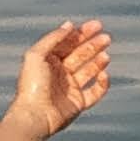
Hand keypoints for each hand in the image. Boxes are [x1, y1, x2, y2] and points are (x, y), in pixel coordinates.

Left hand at [10, 20, 112, 135]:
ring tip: (106, 55)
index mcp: (49, 61)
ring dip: (99, 61)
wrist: (35, 115)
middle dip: (94, 45)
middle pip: (81, 55)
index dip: (83, 33)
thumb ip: (53, 38)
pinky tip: (104, 75)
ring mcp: (70, 88)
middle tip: (106, 37)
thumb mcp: (36, 55)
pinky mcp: (79, 102)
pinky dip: (102, 84)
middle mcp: (60, 73)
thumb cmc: (32, 85)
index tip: (97, 25)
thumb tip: (69, 25)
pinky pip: (95, 92)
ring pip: (89, 71)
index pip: (68, 43)